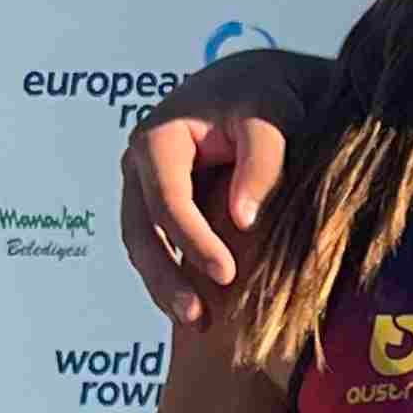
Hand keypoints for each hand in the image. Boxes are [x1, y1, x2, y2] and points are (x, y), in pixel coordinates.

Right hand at [118, 54, 301, 324]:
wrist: (266, 85)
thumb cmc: (270, 96)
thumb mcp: (271, 115)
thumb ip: (262, 161)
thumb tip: (242, 220)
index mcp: (158, 138)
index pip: (167, 201)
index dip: (192, 241)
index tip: (227, 276)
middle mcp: (141, 165)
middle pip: (141, 232)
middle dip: (167, 278)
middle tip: (200, 321)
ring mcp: (146, 188)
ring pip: (144, 246)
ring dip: (166, 287)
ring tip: (200, 326)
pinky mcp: (164, 206)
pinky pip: (161, 248)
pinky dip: (178, 278)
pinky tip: (204, 311)